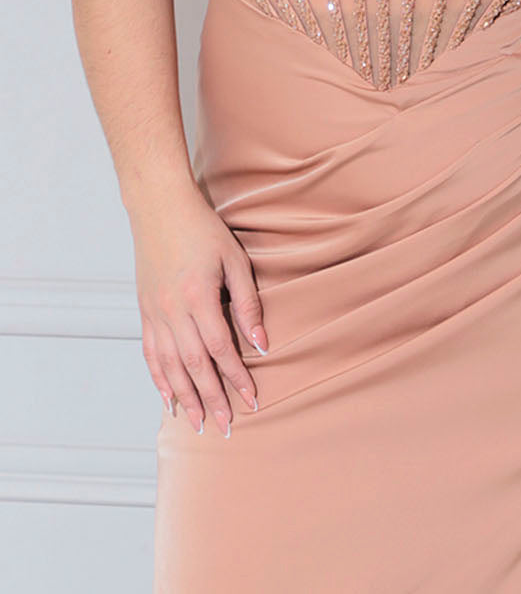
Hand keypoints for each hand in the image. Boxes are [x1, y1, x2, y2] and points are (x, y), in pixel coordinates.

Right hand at [131, 189, 267, 436]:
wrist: (160, 208)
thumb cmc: (203, 229)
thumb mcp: (235, 259)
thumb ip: (248, 302)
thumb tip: (262, 342)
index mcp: (197, 297)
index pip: (220, 350)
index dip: (237, 377)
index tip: (252, 399)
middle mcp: (172, 311)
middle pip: (194, 366)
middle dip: (212, 398)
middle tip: (227, 426)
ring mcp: (154, 313)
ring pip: (170, 367)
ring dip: (185, 398)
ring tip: (198, 424)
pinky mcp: (144, 311)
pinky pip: (151, 354)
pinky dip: (159, 380)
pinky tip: (168, 400)